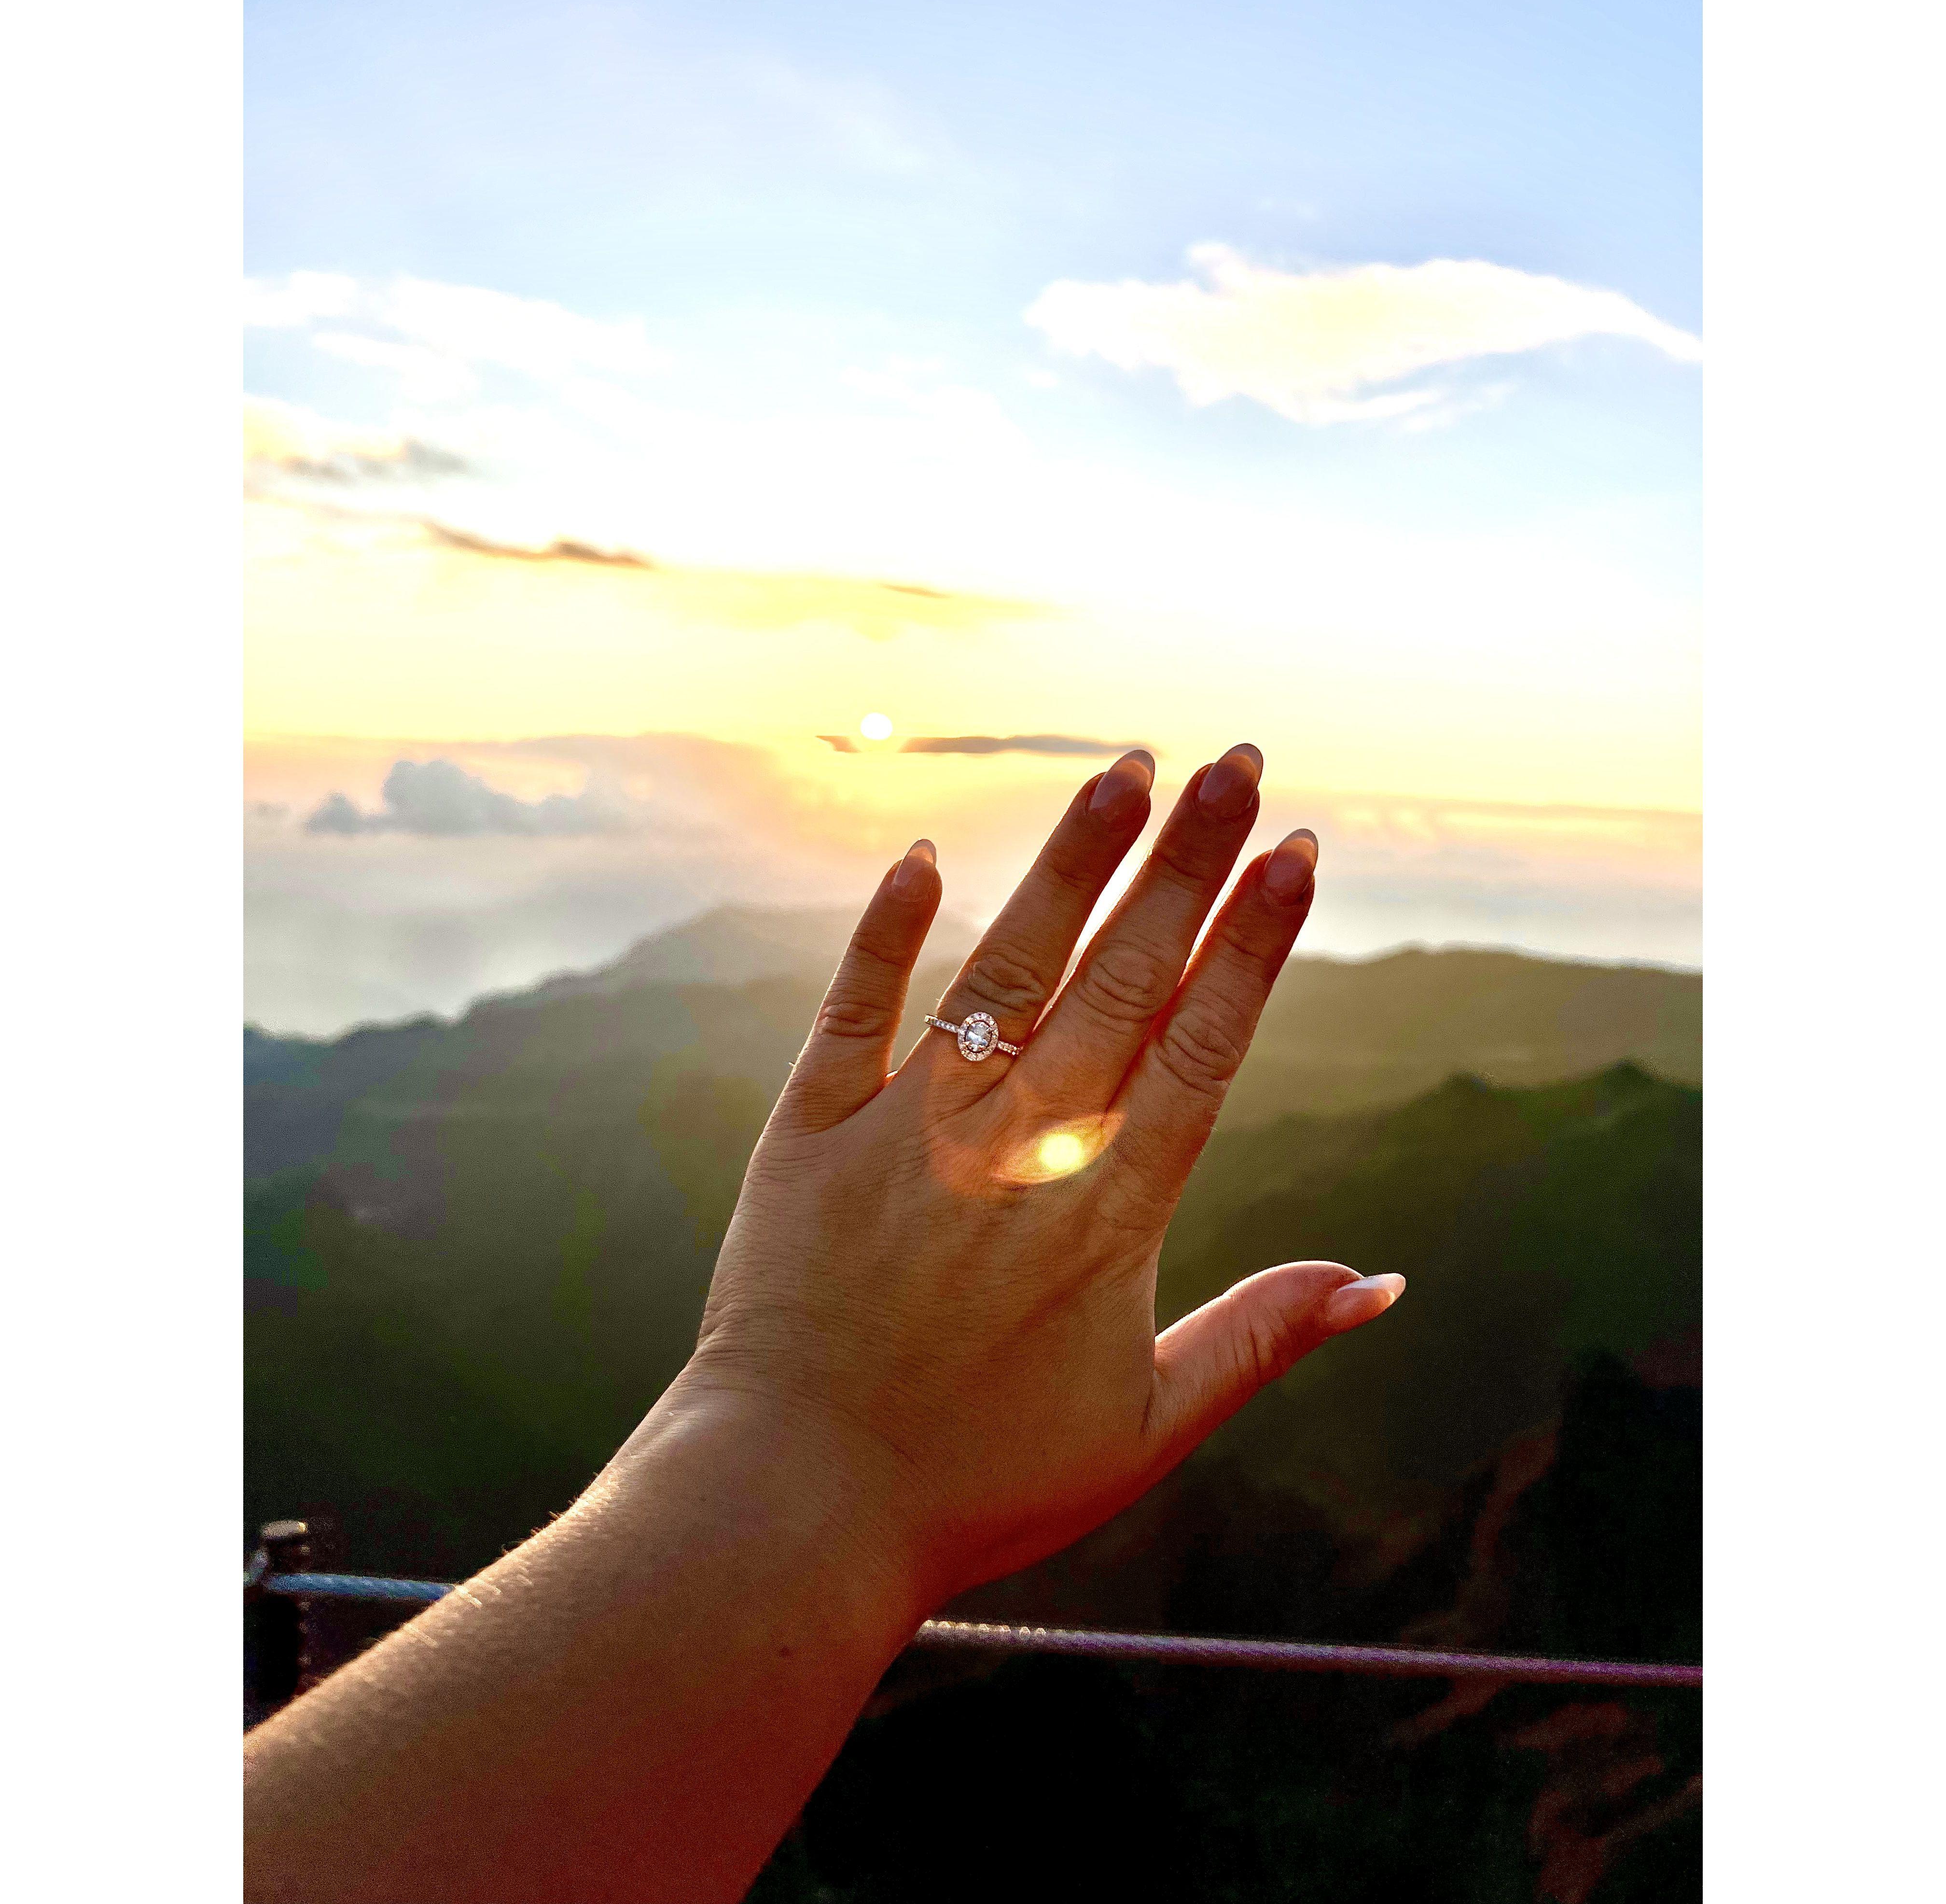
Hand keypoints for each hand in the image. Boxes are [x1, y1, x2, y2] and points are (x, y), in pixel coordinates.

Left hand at [676, 744, 1404, 1609]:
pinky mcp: (809, 1133)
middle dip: (1191, 864)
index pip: (1202, 1044)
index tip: (1298, 851)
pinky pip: (852, 1010)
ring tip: (1129, 769)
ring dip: (1074, 863)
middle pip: (1124, 979)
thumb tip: (1383, 1281)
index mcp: (1106, 1216)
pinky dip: (886, 931)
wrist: (794, 1510)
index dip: (1255, 942)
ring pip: (1009, 968)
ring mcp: (909, 1131)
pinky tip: (920, 854)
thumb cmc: (979, 1485)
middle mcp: (1016, 1149)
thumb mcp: (1145, 1427)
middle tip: (1240, 762)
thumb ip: (1261, 1336)